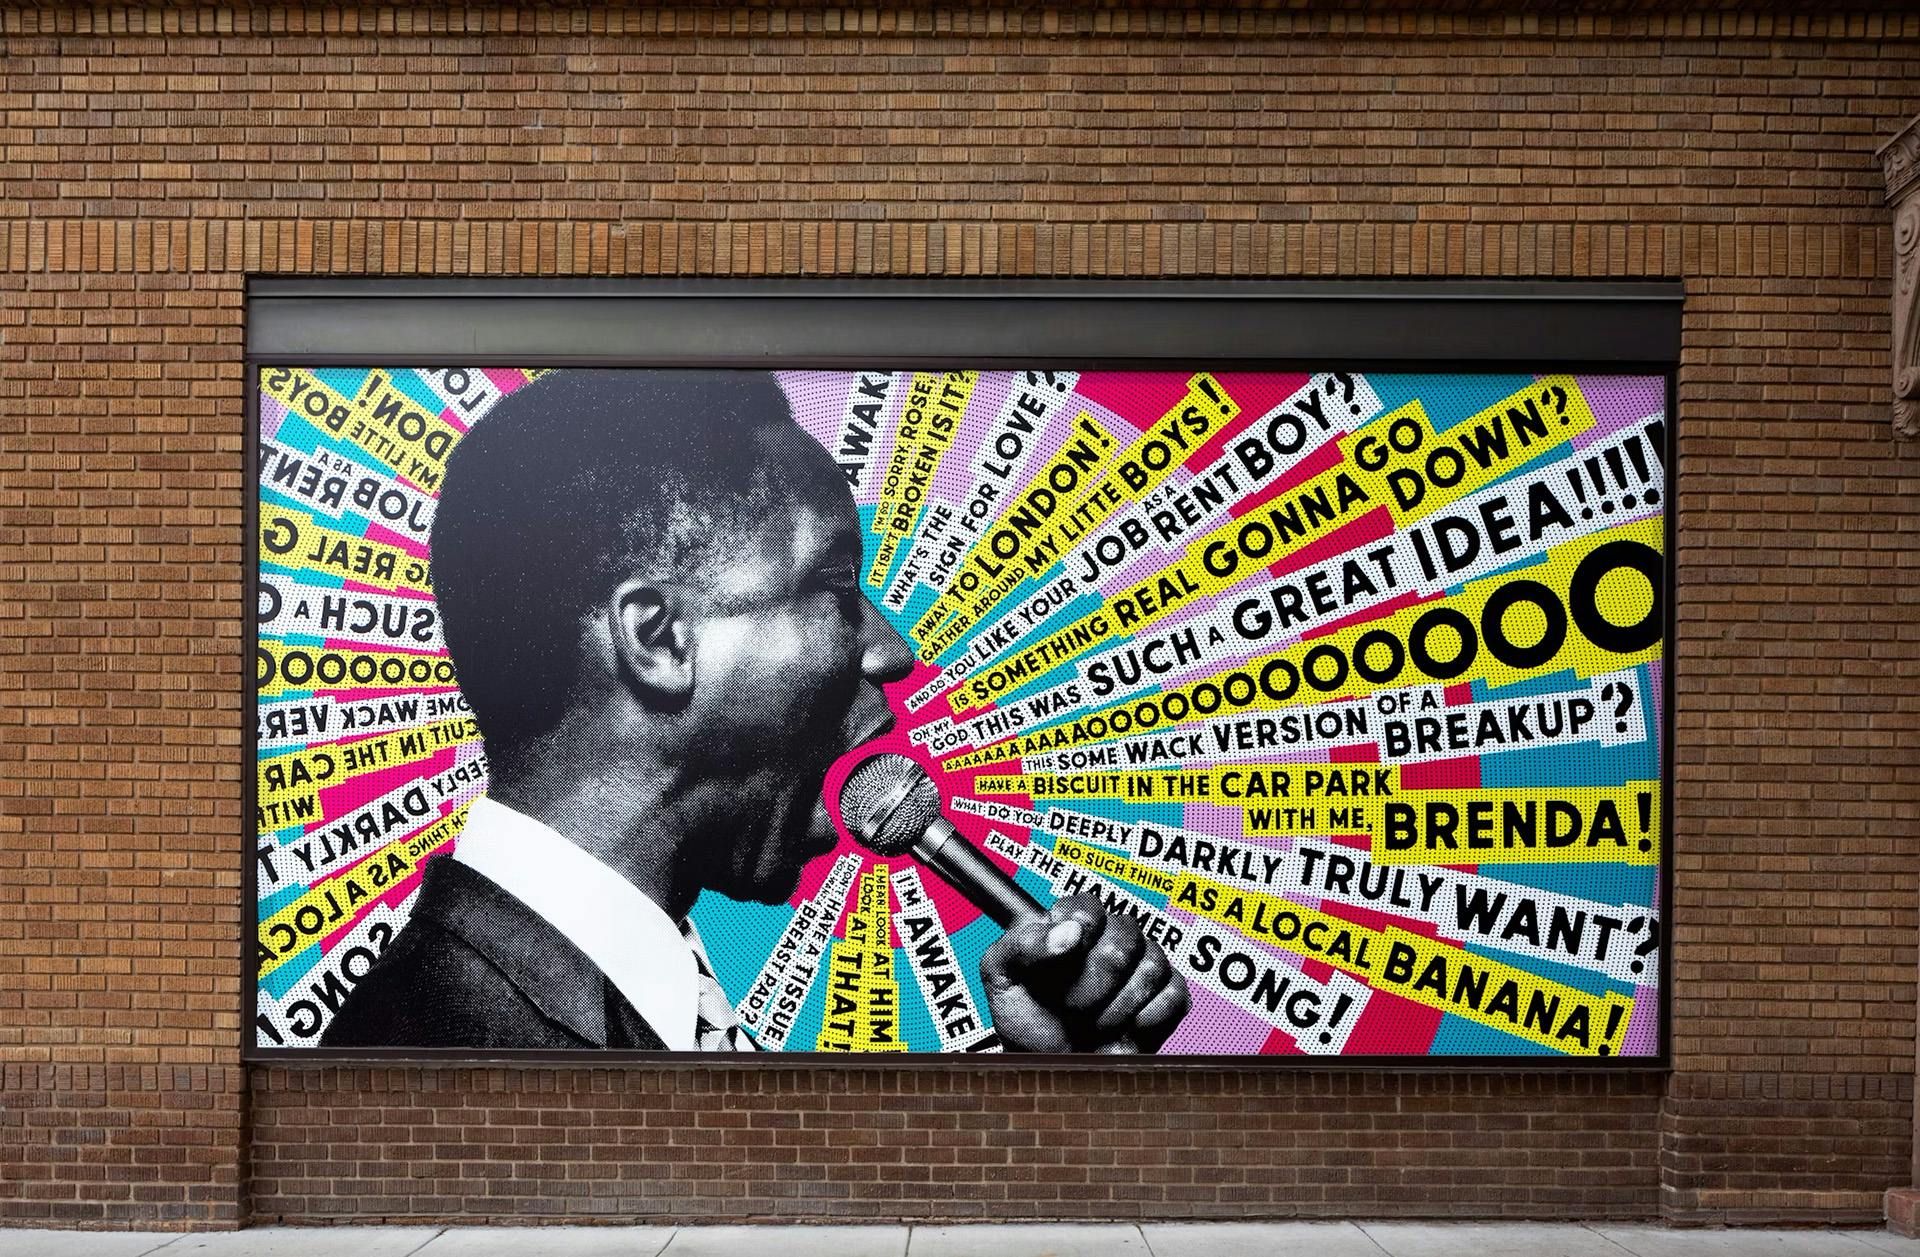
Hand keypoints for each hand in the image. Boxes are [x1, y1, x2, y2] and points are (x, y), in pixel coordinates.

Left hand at [979, 893, 1189, 1053]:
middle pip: (1125, 935)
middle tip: (1070, 1005)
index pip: (1089, 906)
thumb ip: (1024, 944)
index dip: (1080, 928)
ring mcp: (1141, 967)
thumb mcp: (1001, 975)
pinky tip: (1125, 1028)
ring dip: (1116, 1006)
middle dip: (1092, 982)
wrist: (1050, 1069)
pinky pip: (1173, 994)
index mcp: (1070, 923)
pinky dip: (1147, 1018)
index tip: (1064, 955)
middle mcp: (1110, 938)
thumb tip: (1069, 931)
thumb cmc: (1026, 1021)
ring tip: (1093, 1021)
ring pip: (1151, 964)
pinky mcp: (1165, 998)